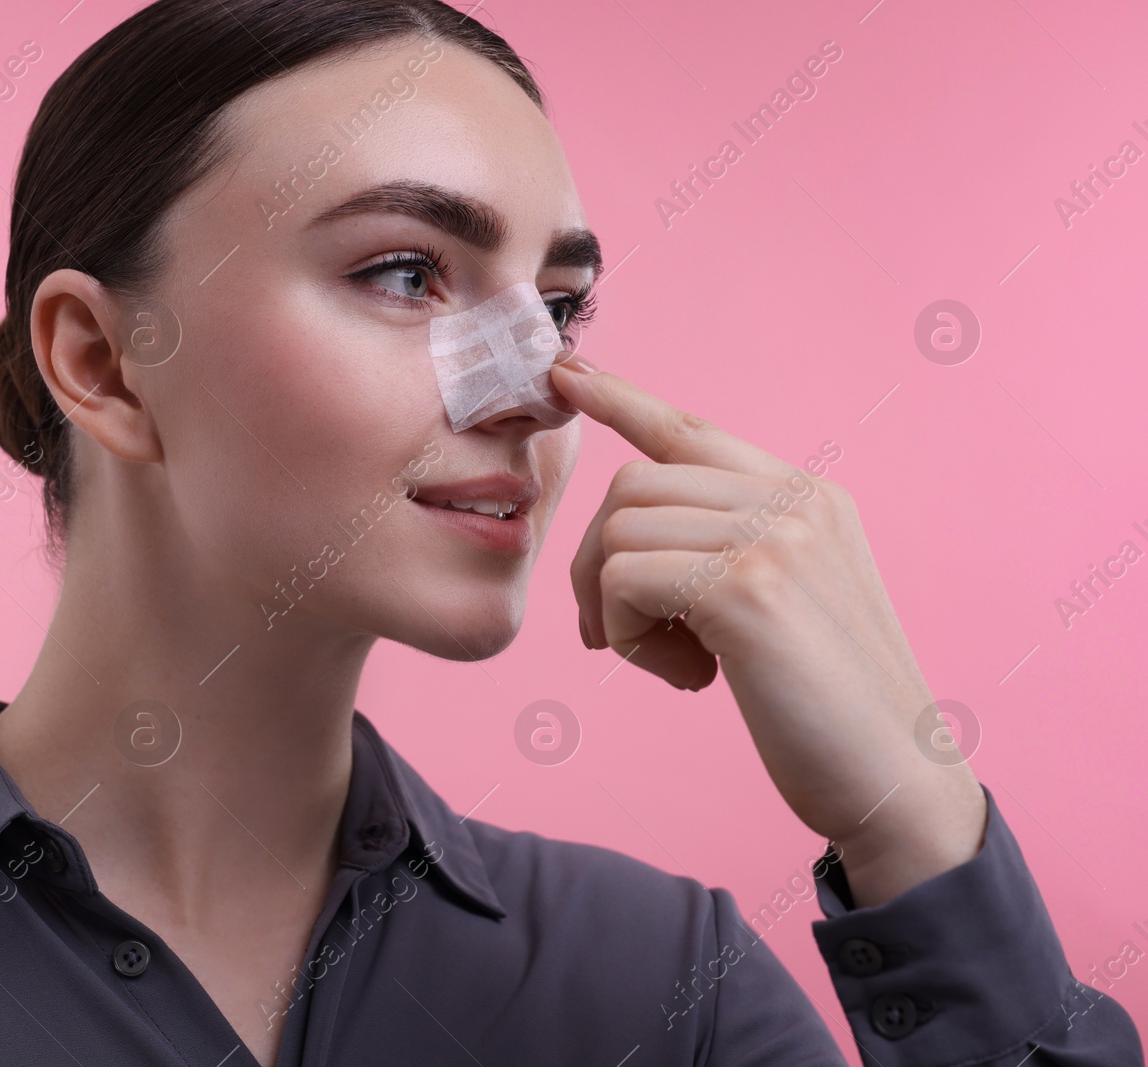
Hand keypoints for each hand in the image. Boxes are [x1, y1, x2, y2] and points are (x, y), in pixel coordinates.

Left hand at [548, 356, 986, 906]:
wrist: (896, 785)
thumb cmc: (829, 711)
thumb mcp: (787, 606)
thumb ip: (730, 553)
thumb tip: (632, 540)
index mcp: (808, 497)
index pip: (692, 429)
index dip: (622, 400)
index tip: (566, 373)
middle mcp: (795, 500)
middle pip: (633, 485)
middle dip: (598, 563)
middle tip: (618, 638)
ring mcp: (775, 535)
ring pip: (619, 530)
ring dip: (614, 608)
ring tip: (671, 663)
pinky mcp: (748, 586)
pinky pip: (625, 577)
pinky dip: (628, 633)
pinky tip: (687, 678)